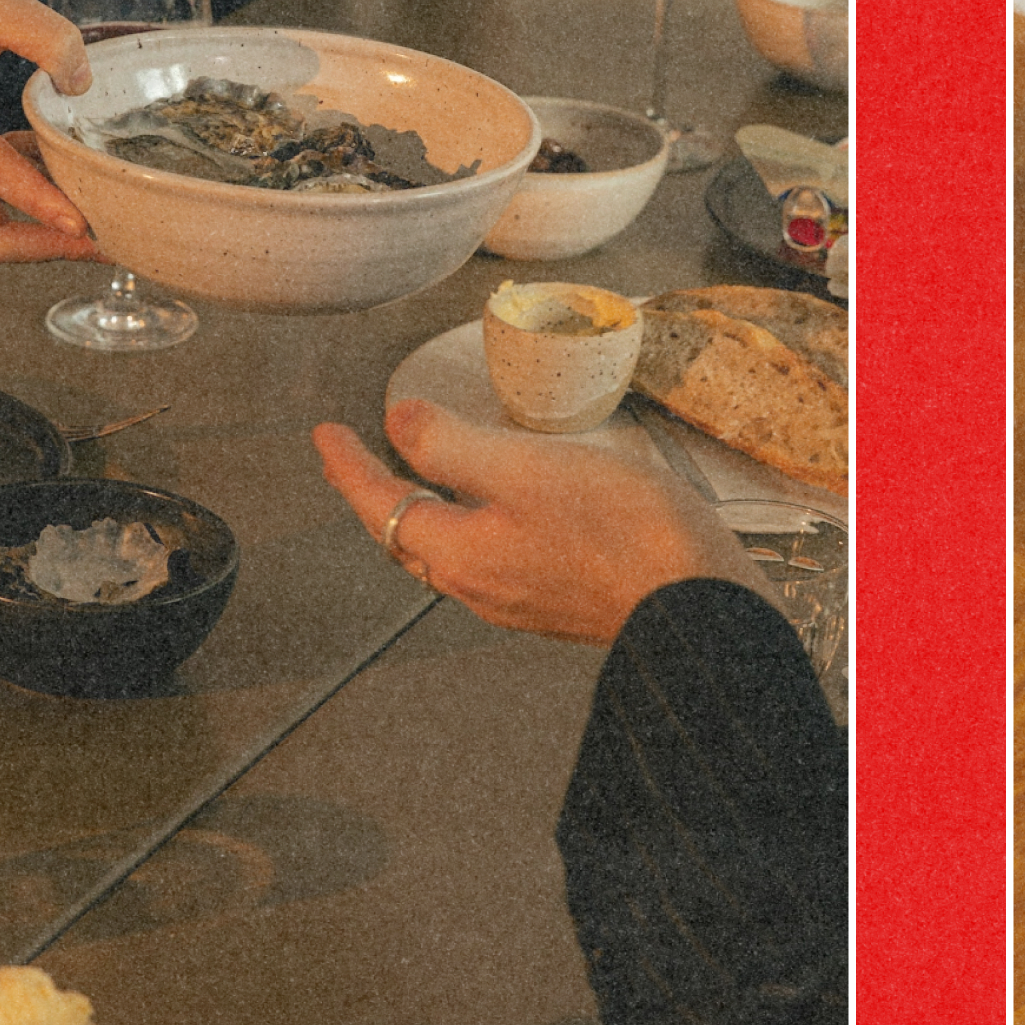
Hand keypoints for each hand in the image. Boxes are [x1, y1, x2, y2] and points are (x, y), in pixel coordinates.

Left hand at [312, 399, 763, 644]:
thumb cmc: (621, 531)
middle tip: (351, 459)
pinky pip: (486, 561)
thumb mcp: (527, 469)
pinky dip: (463, 528)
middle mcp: (479, 587)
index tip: (324, 433)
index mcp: (460, 555)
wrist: (699, 601)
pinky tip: (486, 513)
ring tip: (410, 480)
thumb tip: (396, 423)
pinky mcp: (556, 600)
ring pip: (445, 553)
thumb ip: (453, 446)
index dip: (348, 467)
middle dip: (375, 495)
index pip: (381, 506)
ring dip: (419, 514)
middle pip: (406, 538)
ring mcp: (518, 600)